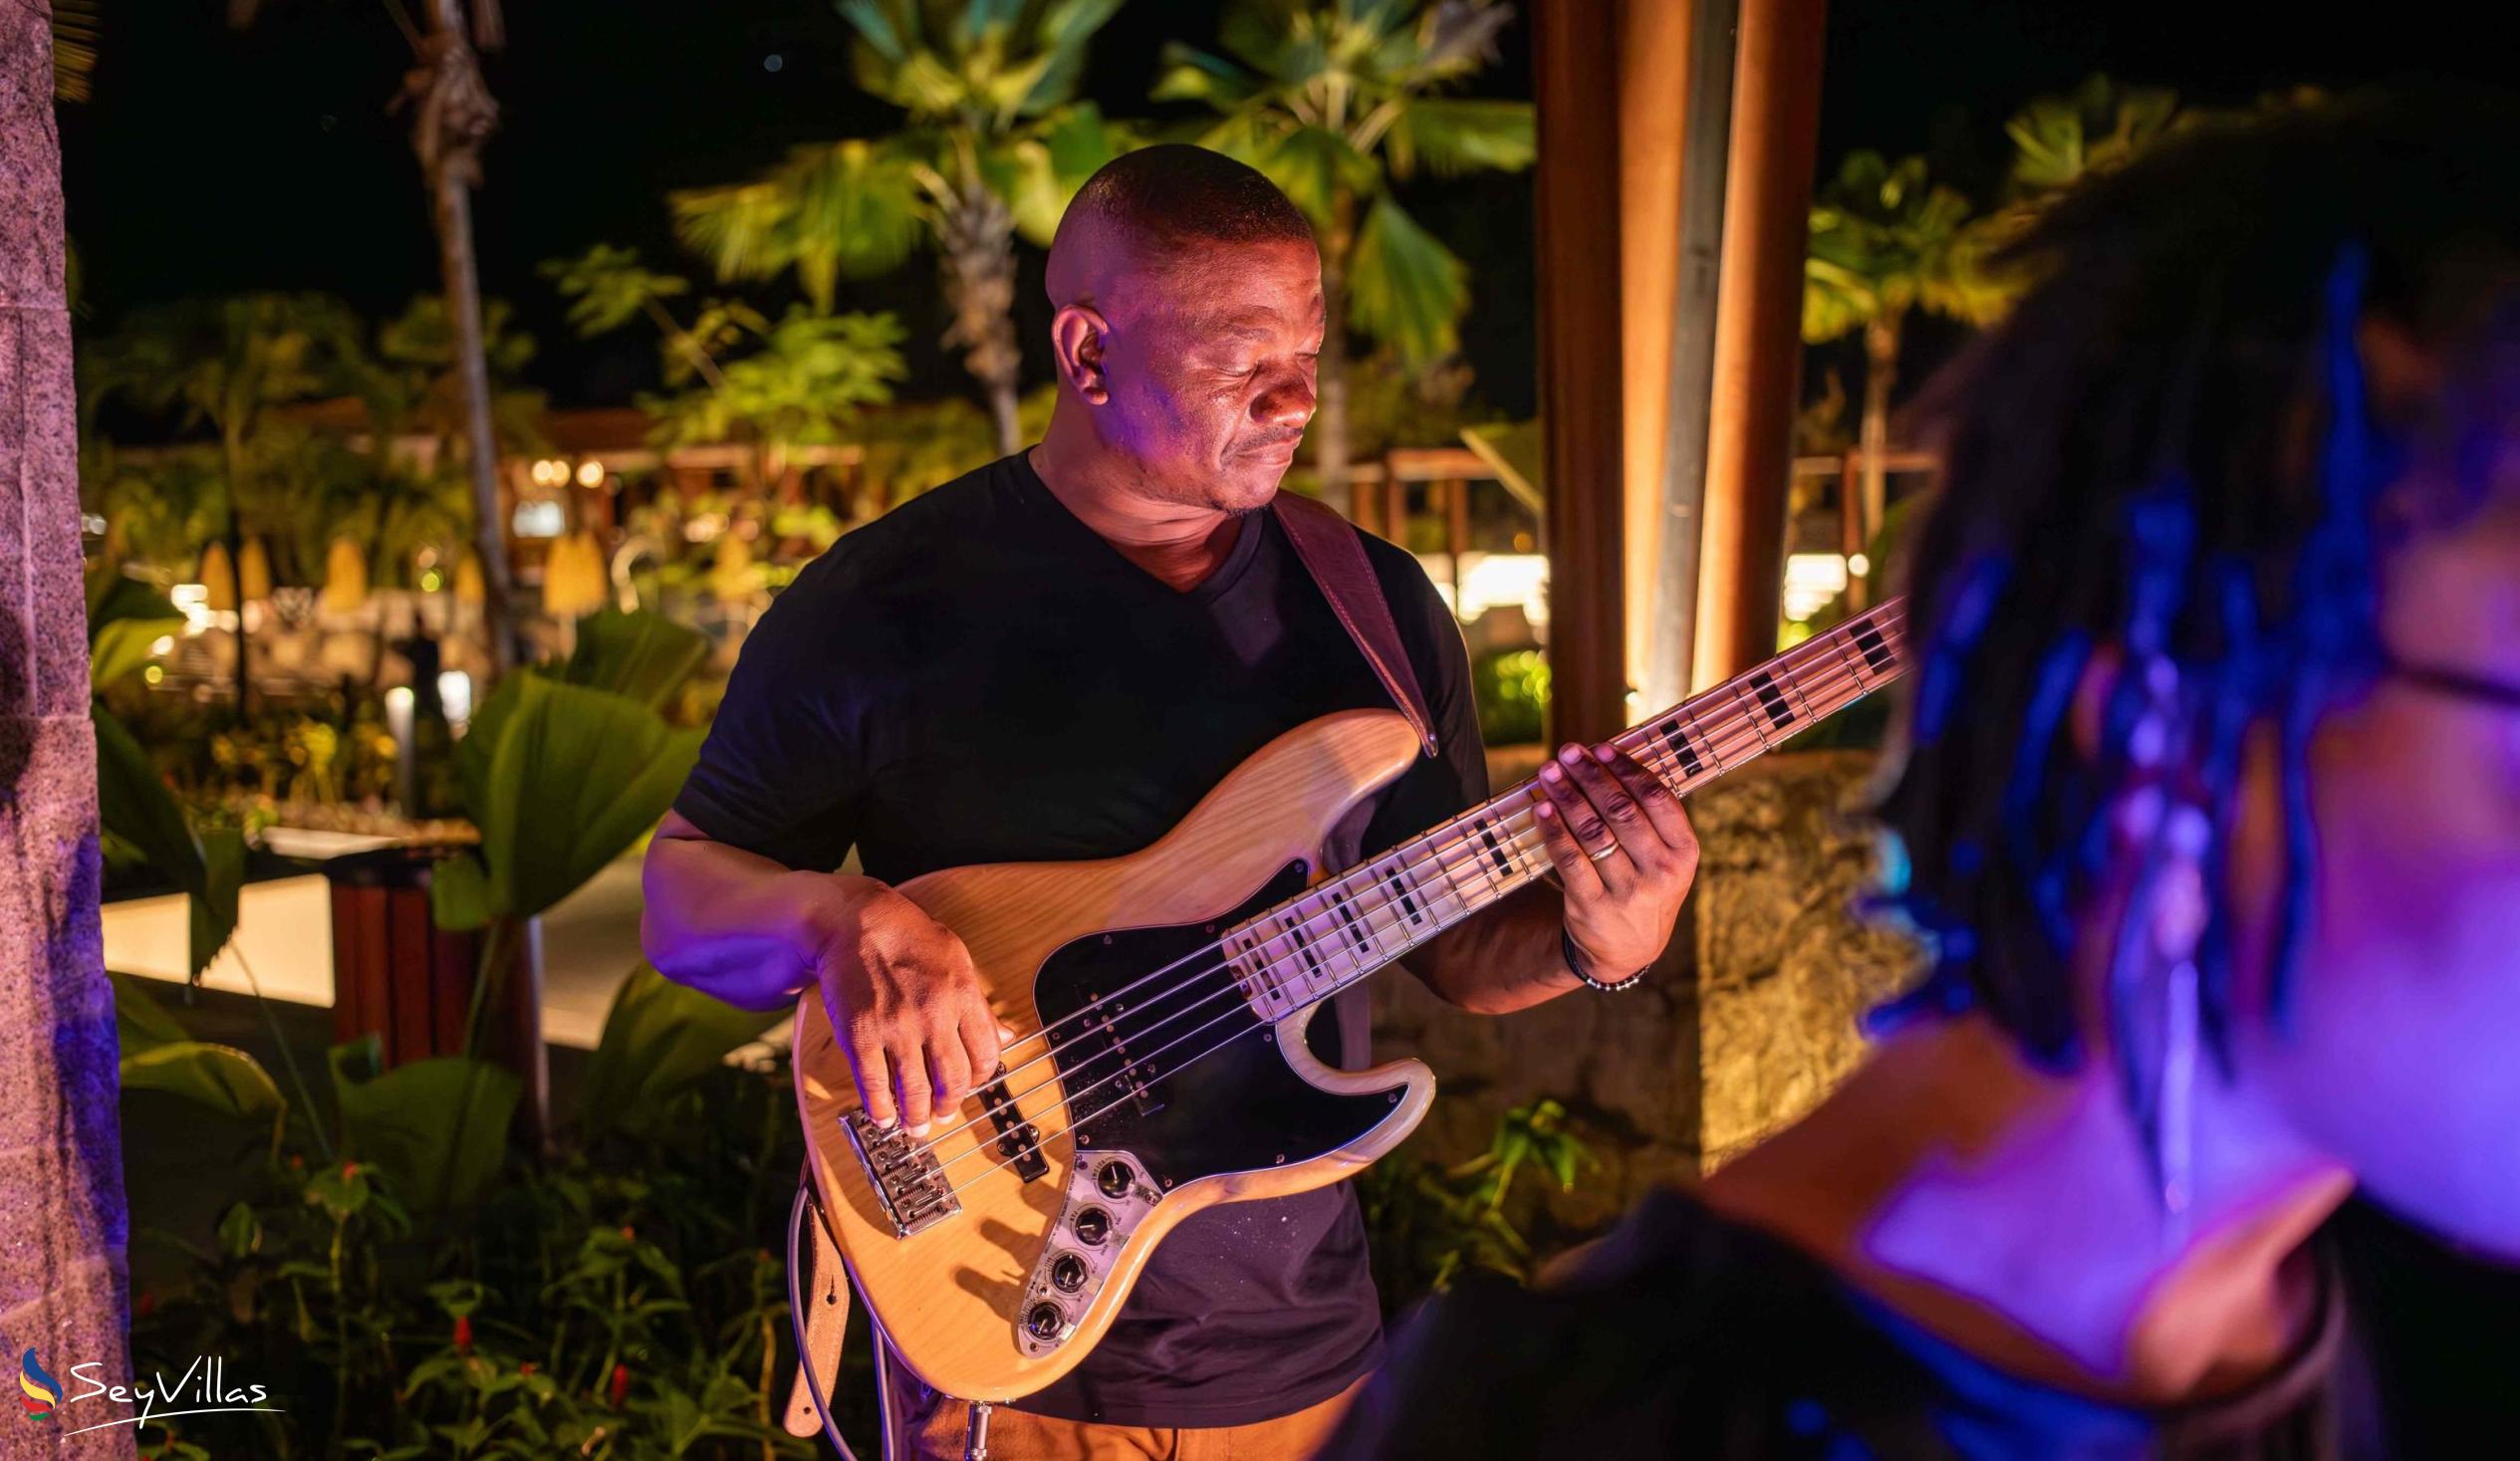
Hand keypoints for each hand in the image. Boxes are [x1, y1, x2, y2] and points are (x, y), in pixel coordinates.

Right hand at [805, 878, 1010, 1135]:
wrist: (856, 922)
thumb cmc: (909, 938)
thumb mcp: (957, 961)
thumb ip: (978, 1004)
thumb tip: (1005, 1036)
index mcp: (963, 996)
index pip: (985, 1055)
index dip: (980, 1079)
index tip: (970, 1086)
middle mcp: (934, 1015)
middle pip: (953, 1080)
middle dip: (949, 1106)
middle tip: (942, 1115)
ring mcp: (897, 1028)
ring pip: (915, 1091)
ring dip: (916, 1117)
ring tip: (915, 1126)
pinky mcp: (861, 1036)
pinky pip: (874, 1085)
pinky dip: (881, 1109)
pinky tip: (883, 1117)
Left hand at [1530, 741, 1699, 985]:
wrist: (1628, 949)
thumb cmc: (1645, 885)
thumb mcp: (1666, 859)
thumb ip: (1649, 818)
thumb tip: (1608, 762)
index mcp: (1684, 853)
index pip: (1656, 798)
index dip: (1626, 768)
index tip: (1600, 748)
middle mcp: (1661, 872)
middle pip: (1622, 810)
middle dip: (1590, 776)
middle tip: (1568, 752)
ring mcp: (1628, 892)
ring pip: (1593, 832)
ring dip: (1567, 796)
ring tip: (1550, 772)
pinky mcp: (1593, 906)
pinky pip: (1569, 859)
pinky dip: (1553, 830)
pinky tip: (1542, 808)